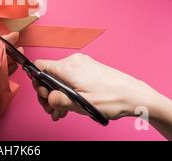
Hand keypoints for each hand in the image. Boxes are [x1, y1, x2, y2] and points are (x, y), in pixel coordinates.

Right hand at [33, 53, 154, 121]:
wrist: (134, 94)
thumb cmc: (113, 98)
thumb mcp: (83, 104)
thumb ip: (61, 101)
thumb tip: (48, 98)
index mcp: (69, 67)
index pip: (39, 66)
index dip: (37, 82)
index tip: (45, 96)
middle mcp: (73, 61)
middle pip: (48, 74)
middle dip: (48, 93)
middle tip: (53, 110)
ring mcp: (81, 63)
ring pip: (58, 77)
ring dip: (57, 94)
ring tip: (62, 111)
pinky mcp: (87, 68)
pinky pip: (69, 77)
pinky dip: (66, 90)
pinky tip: (70, 104)